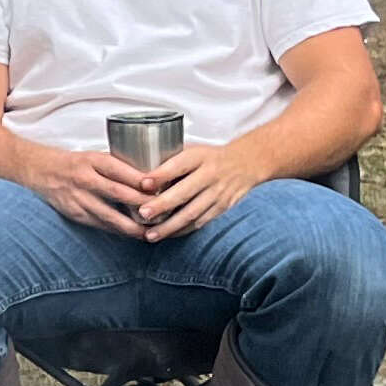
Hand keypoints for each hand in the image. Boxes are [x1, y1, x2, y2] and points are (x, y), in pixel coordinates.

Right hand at [21, 139, 170, 238]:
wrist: (41, 170)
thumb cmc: (74, 163)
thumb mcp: (95, 157)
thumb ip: (118, 168)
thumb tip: (151, 180)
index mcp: (93, 160)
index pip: (121, 170)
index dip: (142, 180)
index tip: (161, 187)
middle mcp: (86, 179)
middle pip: (119, 193)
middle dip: (143, 204)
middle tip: (164, 211)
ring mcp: (79, 199)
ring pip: (111, 216)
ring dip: (133, 225)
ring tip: (152, 231)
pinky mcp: (75, 214)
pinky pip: (101, 225)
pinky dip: (119, 230)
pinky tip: (134, 234)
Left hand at [129, 134, 273, 242]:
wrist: (247, 163)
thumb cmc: (211, 156)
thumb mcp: (193, 150)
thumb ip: (170, 159)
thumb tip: (138, 171)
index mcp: (199, 157)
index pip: (178, 166)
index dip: (160, 175)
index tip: (142, 183)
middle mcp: (210, 175)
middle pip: (185, 192)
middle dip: (162, 205)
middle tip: (143, 214)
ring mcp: (217, 193)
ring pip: (192, 213)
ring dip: (170, 226)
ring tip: (150, 234)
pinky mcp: (221, 208)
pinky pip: (200, 222)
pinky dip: (182, 230)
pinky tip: (167, 235)